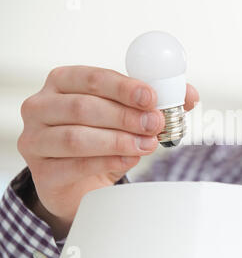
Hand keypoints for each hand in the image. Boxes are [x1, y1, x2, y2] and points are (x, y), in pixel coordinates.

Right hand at [17, 66, 198, 238]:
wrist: (78, 180)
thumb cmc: (100, 139)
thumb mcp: (125, 115)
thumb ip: (154, 103)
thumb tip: (189, 95)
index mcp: (63, 82)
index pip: (91, 78)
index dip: (124, 87)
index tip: (151, 97)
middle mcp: (41, 106)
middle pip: (83, 107)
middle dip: (125, 116)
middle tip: (155, 123)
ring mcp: (35, 139)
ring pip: (76, 137)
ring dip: (118, 140)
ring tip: (147, 144)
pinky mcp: (41, 171)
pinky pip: (74, 165)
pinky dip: (108, 161)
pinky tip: (130, 159)